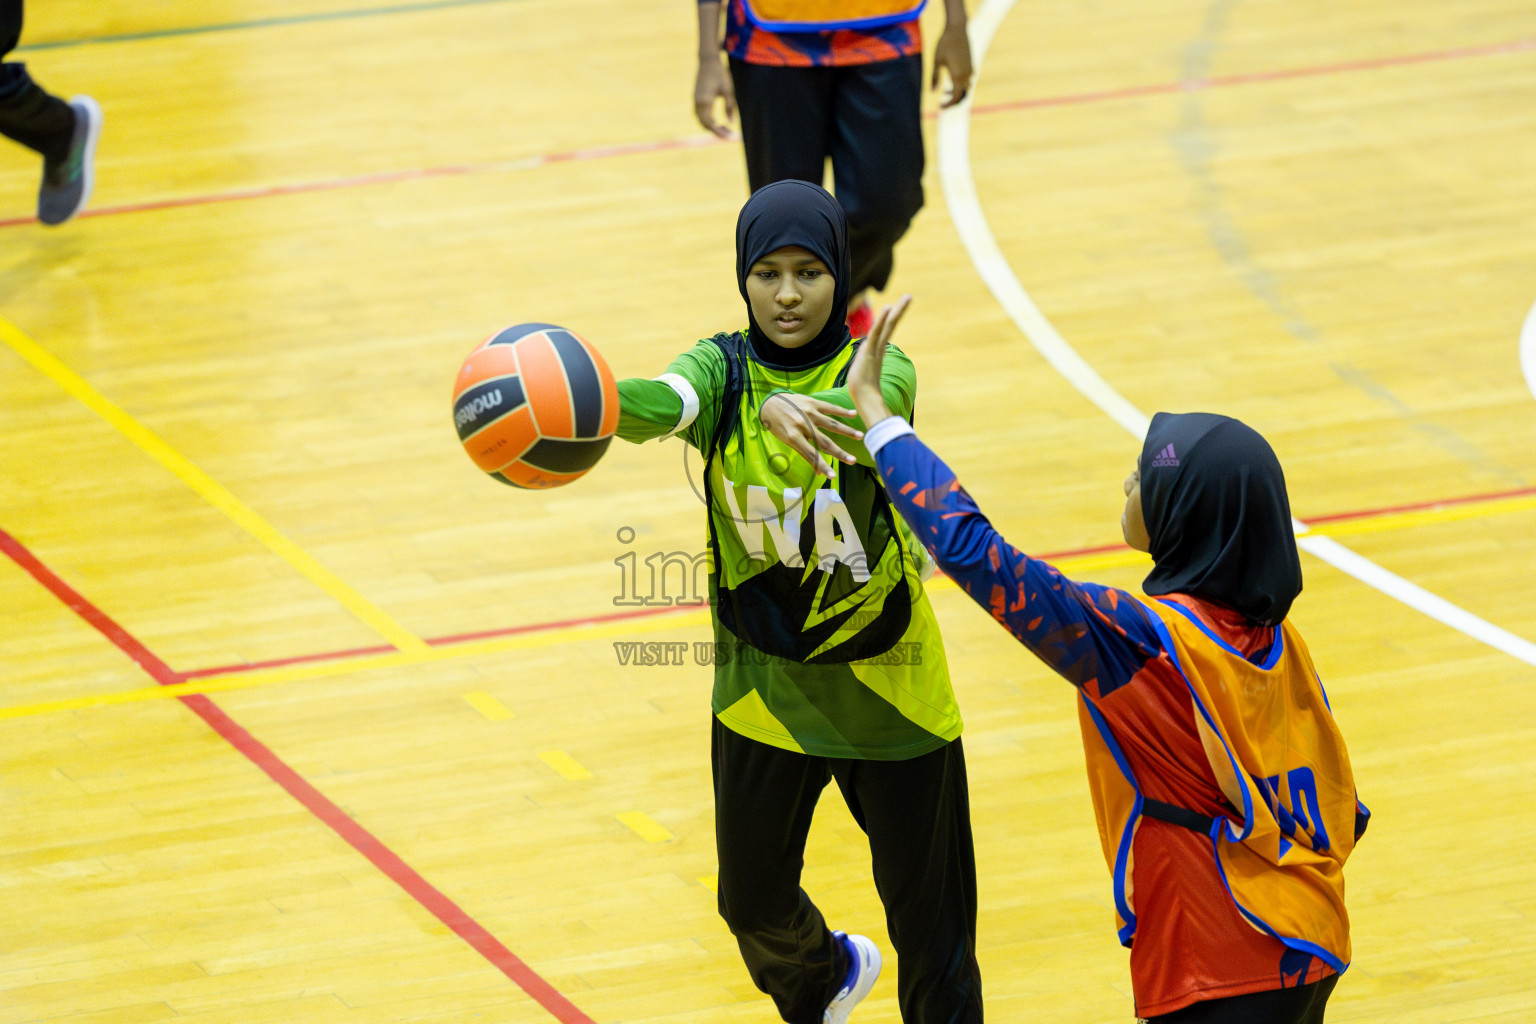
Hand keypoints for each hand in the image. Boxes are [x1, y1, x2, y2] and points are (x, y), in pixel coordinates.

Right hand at [694, 55, 737, 137]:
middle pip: (704, 124)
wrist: (708, 61)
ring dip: (711, 127)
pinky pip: (699, 114)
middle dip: (716, 131)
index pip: (711, 123)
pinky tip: (717, 122)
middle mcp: (697, 102)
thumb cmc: (720, 74)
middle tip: (729, 135)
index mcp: (705, 101)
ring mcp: (695, 100)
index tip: (729, 136)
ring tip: (724, 129)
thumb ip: (730, 107)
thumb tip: (732, 122)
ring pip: (701, 120)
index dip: (719, 131)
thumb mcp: (728, 91)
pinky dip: (707, 121)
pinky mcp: (696, 98)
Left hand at [759, 392, 862, 478]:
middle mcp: (802, 425)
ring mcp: (808, 413)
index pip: (811, 454)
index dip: (822, 466)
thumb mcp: (787, 441)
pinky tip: (854, 414)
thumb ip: (804, 454)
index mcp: (794, 437)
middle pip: (824, 441)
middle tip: (853, 461)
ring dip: (847, 430)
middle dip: (839, 452)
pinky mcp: (812, 402)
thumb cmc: (778, 425)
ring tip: (860, 436)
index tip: (833, 476)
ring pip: (831, 424)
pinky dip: (842, 411)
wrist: (770, 402)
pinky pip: (829, 408)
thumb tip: (819, 473)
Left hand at [847, 295, 910, 427]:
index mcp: (877, 352)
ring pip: (888, 326)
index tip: (893, 309)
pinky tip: (888, 307)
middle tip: (909, 297)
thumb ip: (863, 370)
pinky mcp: (872, 351)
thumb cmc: (862, 392)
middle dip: (900, 311)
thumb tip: (861, 376)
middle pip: (891, 325)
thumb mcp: (861, 375)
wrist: (865, 399)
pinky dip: (882, 320)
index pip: (884, 332)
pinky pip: (877, 332)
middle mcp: (880, 348)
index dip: (889, 319)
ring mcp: (877, 349)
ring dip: (898, 310)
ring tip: (908, 297)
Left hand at [932, 23, 973, 107]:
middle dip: (952, 102)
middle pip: (962, 96)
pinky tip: (951, 82)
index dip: (948, 105)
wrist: (957, 29)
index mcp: (958, 76)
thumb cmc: (944, 44)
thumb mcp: (936, 61)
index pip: (955, 98)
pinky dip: (960, 86)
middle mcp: (967, 75)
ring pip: (966, 89)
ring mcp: (971, 70)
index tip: (940, 107)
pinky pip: (968, 81)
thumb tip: (932, 92)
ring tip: (945, 93)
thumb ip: (934, 78)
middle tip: (942, 105)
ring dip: (957, 94)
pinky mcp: (971, 65)